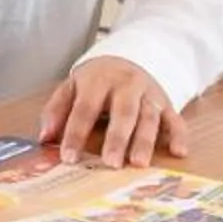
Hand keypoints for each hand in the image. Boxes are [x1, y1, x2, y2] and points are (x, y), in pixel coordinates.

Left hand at [38, 58, 189, 169]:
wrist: (127, 57)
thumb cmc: (95, 81)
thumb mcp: (71, 87)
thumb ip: (56, 110)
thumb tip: (44, 138)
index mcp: (98, 80)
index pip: (85, 108)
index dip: (76, 133)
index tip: (69, 157)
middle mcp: (126, 85)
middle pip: (123, 112)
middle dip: (117, 138)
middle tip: (111, 163)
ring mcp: (148, 94)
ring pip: (149, 117)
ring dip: (145, 141)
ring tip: (138, 163)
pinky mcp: (165, 103)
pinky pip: (175, 118)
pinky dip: (179, 135)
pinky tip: (179, 152)